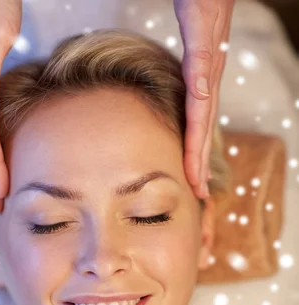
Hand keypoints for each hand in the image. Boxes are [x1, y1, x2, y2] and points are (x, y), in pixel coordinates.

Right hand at [174, 0, 234, 198]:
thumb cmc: (200, 9)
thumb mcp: (191, 47)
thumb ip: (188, 72)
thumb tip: (187, 94)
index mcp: (204, 83)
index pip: (200, 125)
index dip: (197, 155)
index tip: (195, 183)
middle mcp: (210, 78)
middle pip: (205, 126)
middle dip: (201, 162)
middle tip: (200, 194)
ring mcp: (208, 60)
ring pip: (203, 108)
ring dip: (200, 143)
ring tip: (196, 173)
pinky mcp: (203, 39)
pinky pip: (200, 67)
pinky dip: (199, 89)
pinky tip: (197, 107)